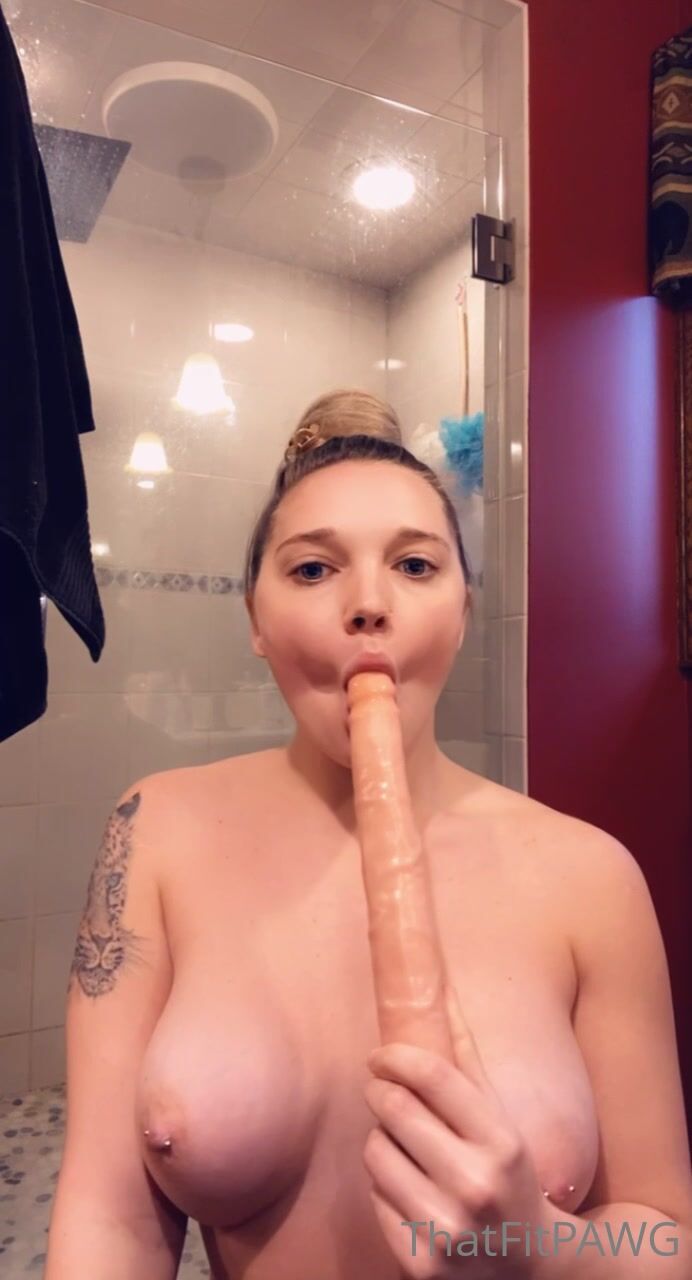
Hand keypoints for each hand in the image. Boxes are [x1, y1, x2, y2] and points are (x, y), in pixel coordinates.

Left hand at [362, 984, 552, 1278]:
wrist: (529, 1267)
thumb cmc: (510, 1178)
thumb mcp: (502, 1122)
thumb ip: (470, 1062)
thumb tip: (442, 991)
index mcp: (502, 1144)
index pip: (434, 1076)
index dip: (396, 1057)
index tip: (380, 1055)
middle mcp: (475, 1185)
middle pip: (394, 1110)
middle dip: (380, 1093)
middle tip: (381, 1090)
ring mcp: (446, 1229)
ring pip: (376, 1152)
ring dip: (380, 1141)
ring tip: (403, 1148)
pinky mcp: (419, 1262)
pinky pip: (374, 1198)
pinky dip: (383, 1187)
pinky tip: (409, 1191)